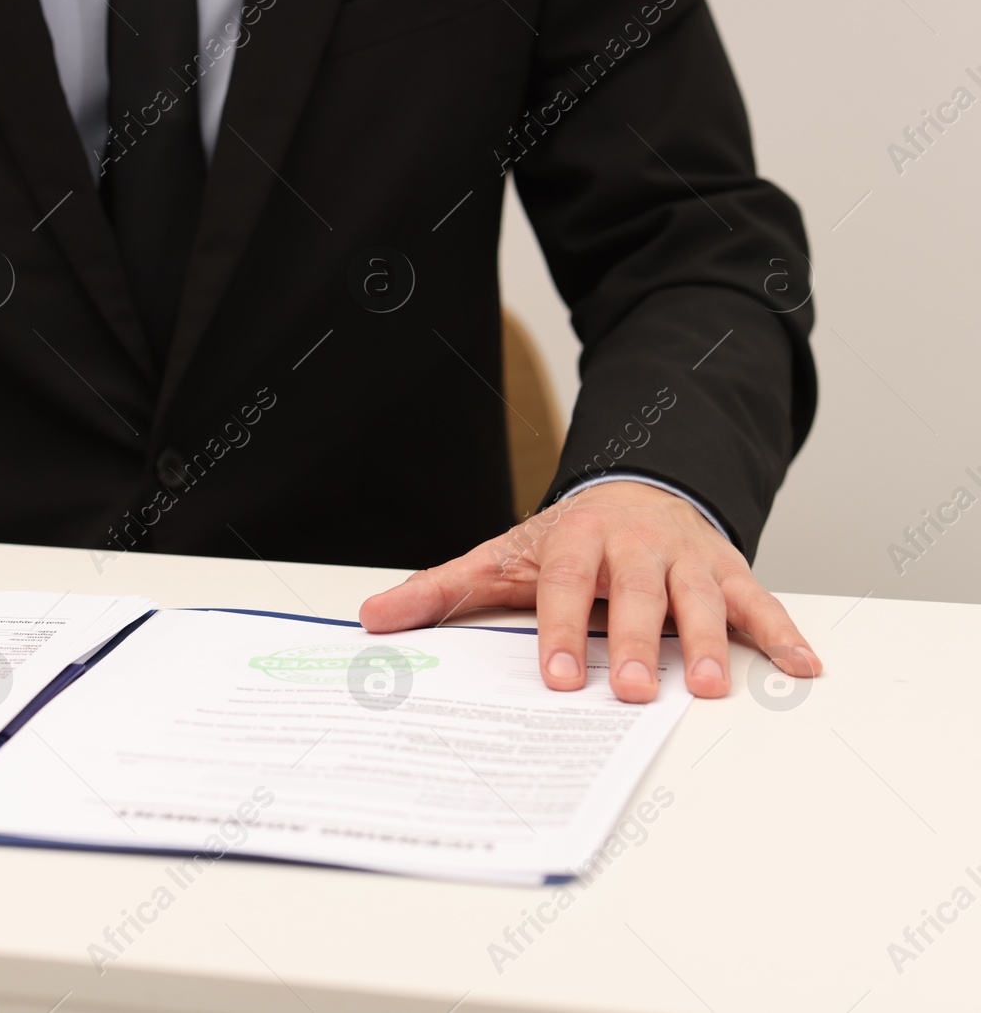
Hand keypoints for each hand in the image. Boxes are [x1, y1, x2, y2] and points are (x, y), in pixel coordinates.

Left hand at [358, 481, 821, 702]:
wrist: (634, 487)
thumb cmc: (563, 541)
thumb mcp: (499, 558)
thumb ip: (440, 590)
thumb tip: (372, 619)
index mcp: (573, 540)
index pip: (563, 585)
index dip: (561, 629)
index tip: (559, 676)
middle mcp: (634, 544)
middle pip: (636, 592)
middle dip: (637, 639)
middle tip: (635, 690)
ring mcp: (686, 556)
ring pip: (701, 596)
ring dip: (713, 641)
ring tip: (714, 687)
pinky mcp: (727, 569)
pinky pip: (759, 600)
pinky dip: (783, 631)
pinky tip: (805, 667)